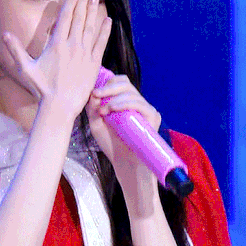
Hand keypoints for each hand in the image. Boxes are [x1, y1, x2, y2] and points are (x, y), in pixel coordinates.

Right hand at [3, 0, 111, 117]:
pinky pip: (101, 43)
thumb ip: (15, 50)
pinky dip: (105, 31)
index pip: (65, 17)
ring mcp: (85, 54)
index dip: (70, 2)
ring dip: (93, 11)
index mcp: (56, 45)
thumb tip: (4, 34)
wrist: (60, 106)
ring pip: (90, 27)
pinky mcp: (94, 64)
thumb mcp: (25, 68)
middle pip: (79, 18)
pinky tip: (108, 20)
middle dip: (82, 0)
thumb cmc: (41, 88)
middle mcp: (72, 46)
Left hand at [85, 75, 161, 201]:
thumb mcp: (96, 123)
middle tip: (96, 94)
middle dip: (108, 87)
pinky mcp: (153, 117)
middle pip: (125, 82)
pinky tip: (112, 109)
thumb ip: (92, 108)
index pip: (119, 82)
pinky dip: (124, 104)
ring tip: (103, 110)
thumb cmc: (110, 143)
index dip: (106, 82)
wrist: (124, 163)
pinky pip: (140, 104)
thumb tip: (93, 93)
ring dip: (114, 98)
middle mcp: (137, 102)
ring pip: (131, 92)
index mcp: (124, 101)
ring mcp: (146, 109)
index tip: (93, 91)